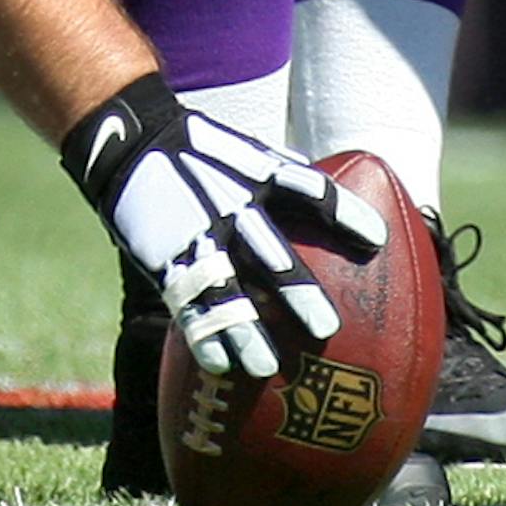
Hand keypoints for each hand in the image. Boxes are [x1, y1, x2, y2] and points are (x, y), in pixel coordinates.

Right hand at [62, 72, 385, 379]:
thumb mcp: (242, 152)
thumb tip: (324, 185)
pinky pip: (185, 302)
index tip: (377, 241)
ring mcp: (197, 235)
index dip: (344, 214)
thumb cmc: (196, 149)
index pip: (309, 192)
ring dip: (246, 330)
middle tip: (325, 328)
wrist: (129, 139)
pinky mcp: (165, 257)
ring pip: (225, 290)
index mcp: (256, 176)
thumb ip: (281, 172)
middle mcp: (231, 207)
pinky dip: (203, 334)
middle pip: (271, 253)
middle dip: (297, 291)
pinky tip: (219, 364)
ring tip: (266, 367)